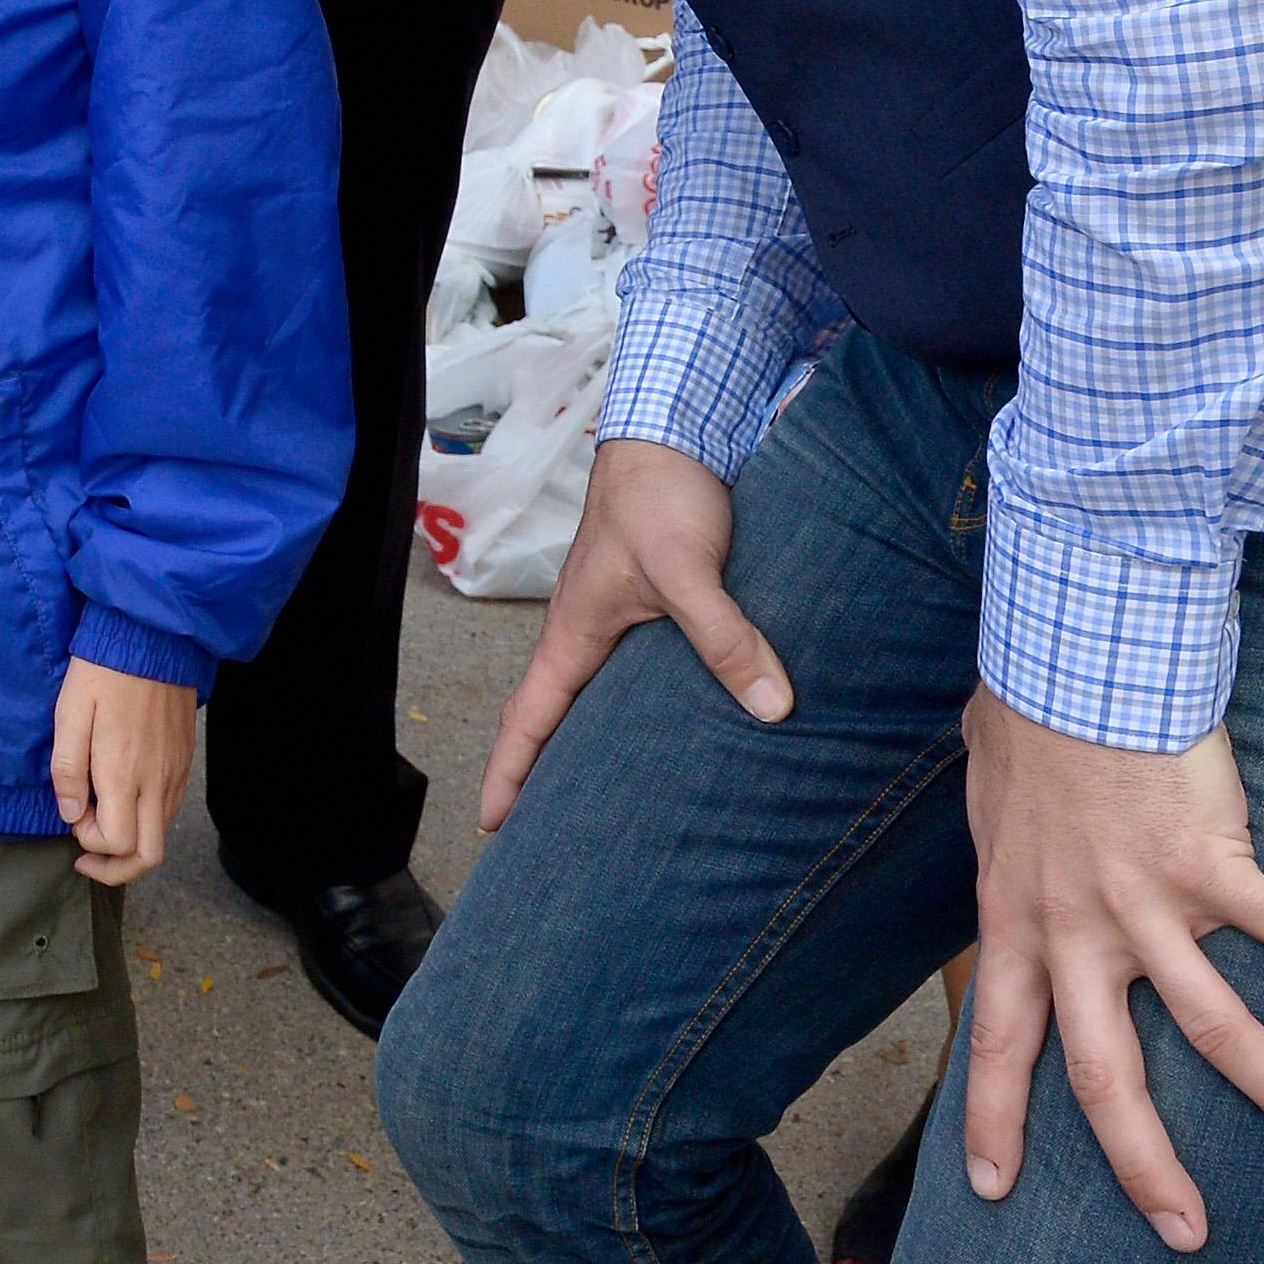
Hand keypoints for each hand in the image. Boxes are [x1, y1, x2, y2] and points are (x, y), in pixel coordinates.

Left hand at [50, 661, 195, 886]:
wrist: (152, 637)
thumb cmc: (103, 671)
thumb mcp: (70, 713)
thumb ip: (67, 769)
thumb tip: (69, 813)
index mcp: (124, 772)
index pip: (117, 843)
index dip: (90, 842)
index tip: (74, 812)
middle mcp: (156, 781)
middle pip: (149, 857)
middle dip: (115, 868)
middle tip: (88, 856)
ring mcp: (175, 773)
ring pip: (163, 836)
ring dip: (132, 845)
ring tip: (102, 823)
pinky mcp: (184, 761)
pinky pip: (170, 810)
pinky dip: (148, 822)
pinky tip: (123, 800)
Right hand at [477, 437, 791, 832]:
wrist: (675, 429)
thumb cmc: (658, 493)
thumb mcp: (686, 569)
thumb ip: (724, 636)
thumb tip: (771, 707)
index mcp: (573, 634)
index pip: (528, 719)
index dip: (508, 774)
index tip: (492, 824)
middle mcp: (587, 634)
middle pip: (553, 716)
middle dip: (545, 774)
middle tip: (553, 835)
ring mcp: (617, 618)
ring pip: (596, 695)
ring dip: (593, 742)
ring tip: (615, 799)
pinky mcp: (651, 603)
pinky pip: (637, 672)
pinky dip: (640, 708)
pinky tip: (680, 728)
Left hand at [956, 691, 1263, 1250]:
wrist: (1073, 652)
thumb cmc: (1030, 705)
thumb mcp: (989, 787)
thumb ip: (1005, 827)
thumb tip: (1001, 800)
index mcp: (1016, 917)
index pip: (997, 1040)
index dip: (995, 1117)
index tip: (994, 1187)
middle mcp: (1076, 930)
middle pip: (1106, 1076)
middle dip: (1146, 1165)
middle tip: (1185, 1231)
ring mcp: (1145, 905)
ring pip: (1217, 1029)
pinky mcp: (1208, 864)